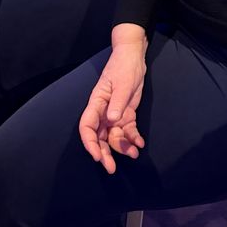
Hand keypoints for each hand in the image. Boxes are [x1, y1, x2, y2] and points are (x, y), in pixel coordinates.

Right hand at [79, 30, 146, 174]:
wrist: (134, 58)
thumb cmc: (124, 67)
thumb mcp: (122, 83)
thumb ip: (117, 102)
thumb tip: (112, 120)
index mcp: (96, 103)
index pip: (87, 126)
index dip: (89, 142)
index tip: (97, 155)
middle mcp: (103, 112)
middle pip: (99, 137)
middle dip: (104, 153)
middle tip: (111, 168)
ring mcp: (114, 114)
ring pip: (114, 137)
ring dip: (122, 147)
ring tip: (134, 153)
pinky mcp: (126, 114)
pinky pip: (127, 131)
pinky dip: (132, 139)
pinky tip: (139, 143)